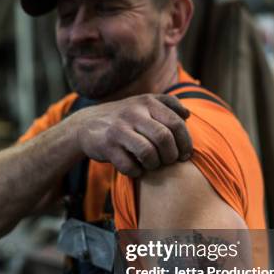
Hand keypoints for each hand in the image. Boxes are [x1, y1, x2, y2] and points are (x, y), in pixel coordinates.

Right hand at [73, 94, 191, 176]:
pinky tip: (136, 169)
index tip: (185, 154)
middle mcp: (133, 113)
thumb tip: (187, 115)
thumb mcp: (143, 103)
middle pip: (164, 138)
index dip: (185, 142)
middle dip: (171, 155)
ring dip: (154, 164)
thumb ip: (167, 104)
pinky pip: (129, 165)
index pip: (176, 123)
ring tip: (153, 165)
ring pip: (147, 153)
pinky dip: (136, 171)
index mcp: (147, 102)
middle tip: (169, 161)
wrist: (86, 125)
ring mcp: (118, 129)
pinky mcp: (106, 146)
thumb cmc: (123, 117)